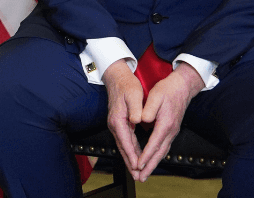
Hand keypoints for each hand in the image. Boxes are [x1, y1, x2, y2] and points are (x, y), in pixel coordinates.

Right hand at [102, 59, 144, 177]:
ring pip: (124, 146)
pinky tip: (135, 157)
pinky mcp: (119, 123)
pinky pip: (125, 141)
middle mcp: (115, 124)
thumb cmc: (126, 85)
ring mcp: (116, 124)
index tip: (139, 166)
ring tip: (137, 171)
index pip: (126, 142)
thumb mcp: (133, 94)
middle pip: (123, 148)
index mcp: (118, 119)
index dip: (133, 155)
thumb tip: (136, 120)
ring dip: (130, 159)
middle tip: (138, 176)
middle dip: (131, 163)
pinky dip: (130, 151)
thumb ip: (135, 108)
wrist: (116, 77)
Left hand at [134, 64, 204, 180]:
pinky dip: (156, 156)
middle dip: (150, 166)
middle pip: (160, 152)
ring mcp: (172, 131)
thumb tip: (142, 120)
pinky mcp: (170, 130)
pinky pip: (163, 147)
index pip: (154, 143)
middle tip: (141, 178)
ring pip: (162, 151)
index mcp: (166, 123)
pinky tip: (151, 161)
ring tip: (144, 174)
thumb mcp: (156, 95)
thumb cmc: (167, 90)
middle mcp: (170, 130)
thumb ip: (149, 109)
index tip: (139, 165)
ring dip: (153, 164)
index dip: (146, 155)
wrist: (182, 87)